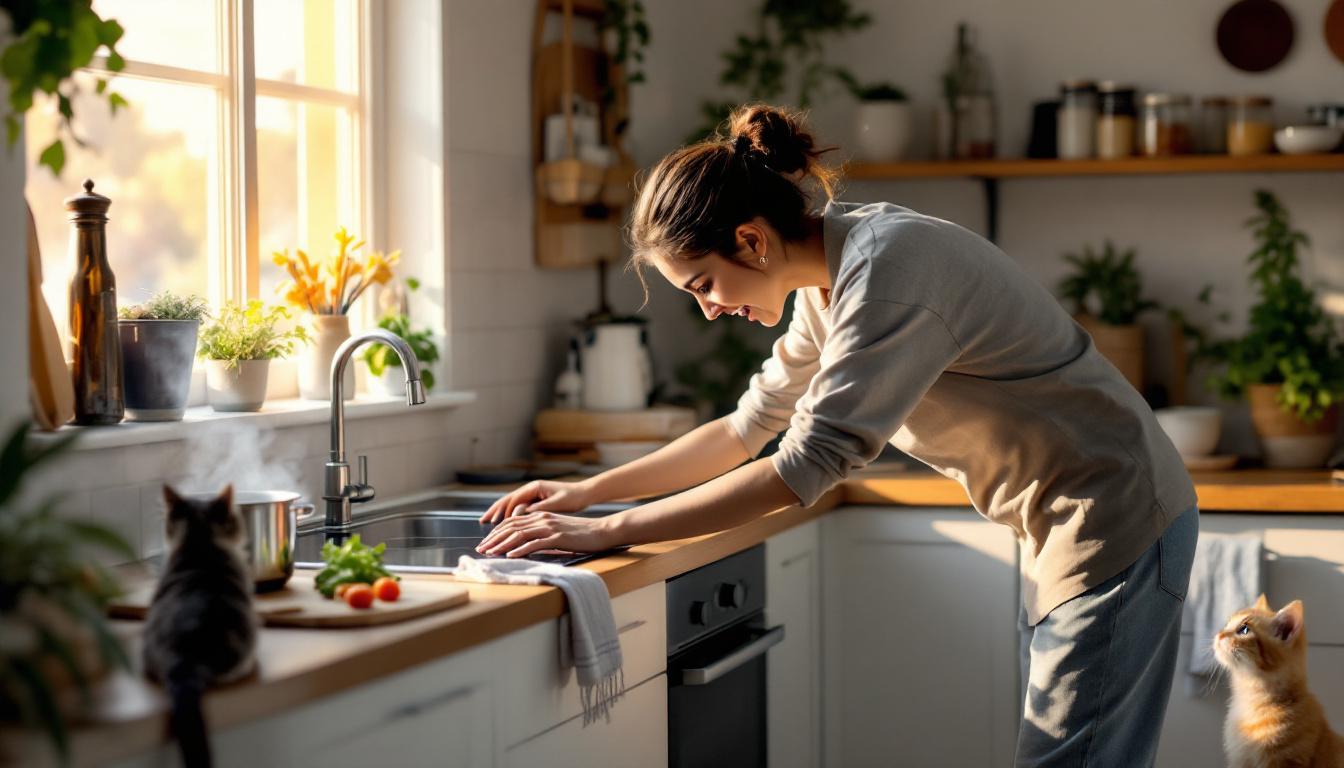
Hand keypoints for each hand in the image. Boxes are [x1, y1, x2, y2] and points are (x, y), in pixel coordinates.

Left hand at [474, 511, 618, 558]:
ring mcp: (550, 527)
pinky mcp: (557, 537)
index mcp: (541, 515)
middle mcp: (542, 518)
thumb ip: (541, 534)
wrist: (602, 531)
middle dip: (493, 538)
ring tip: (490, 553)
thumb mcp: (557, 530)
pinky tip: (510, 556)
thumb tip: (524, 546)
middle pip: (511, 527)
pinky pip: (534, 544)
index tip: (485, 542)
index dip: (496, 532)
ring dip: (502, 545)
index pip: (512, 522)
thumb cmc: (581, 534)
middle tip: (480, 549)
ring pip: (519, 534)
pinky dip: (520, 550)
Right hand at [478, 480, 595, 523]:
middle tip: (482, 522)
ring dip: (499, 512)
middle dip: (494, 510)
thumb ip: (538, 508)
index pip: (513, 500)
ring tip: (487, 522)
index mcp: (534, 488)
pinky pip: (518, 506)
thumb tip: (520, 514)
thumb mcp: (557, 504)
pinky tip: (504, 521)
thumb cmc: (573, 498)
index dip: (502, 513)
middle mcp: (530, 488)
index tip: (494, 524)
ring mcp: (532, 493)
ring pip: (511, 503)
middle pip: (507, 500)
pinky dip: (508, 513)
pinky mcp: (535, 499)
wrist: (585, 493)